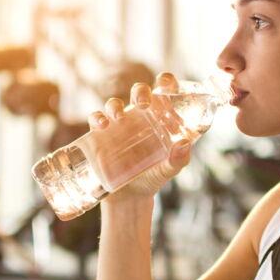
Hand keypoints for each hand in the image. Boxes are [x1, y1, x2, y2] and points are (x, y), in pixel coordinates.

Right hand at [87, 72, 191, 201]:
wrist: (130, 197)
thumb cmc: (153, 177)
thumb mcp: (168, 170)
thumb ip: (179, 159)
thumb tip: (184, 144)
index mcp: (158, 117)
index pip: (163, 92)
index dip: (165, 82)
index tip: (167, 84)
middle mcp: (139, 116)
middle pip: (139, 92)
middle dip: (140, 92)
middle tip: (144, 104)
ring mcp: (118, 124)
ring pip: (114, 104)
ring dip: (114, 106)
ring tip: (119, 118)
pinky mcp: (101, 135)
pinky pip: (95, 119)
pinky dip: (97, 118)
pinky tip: (102, 125)